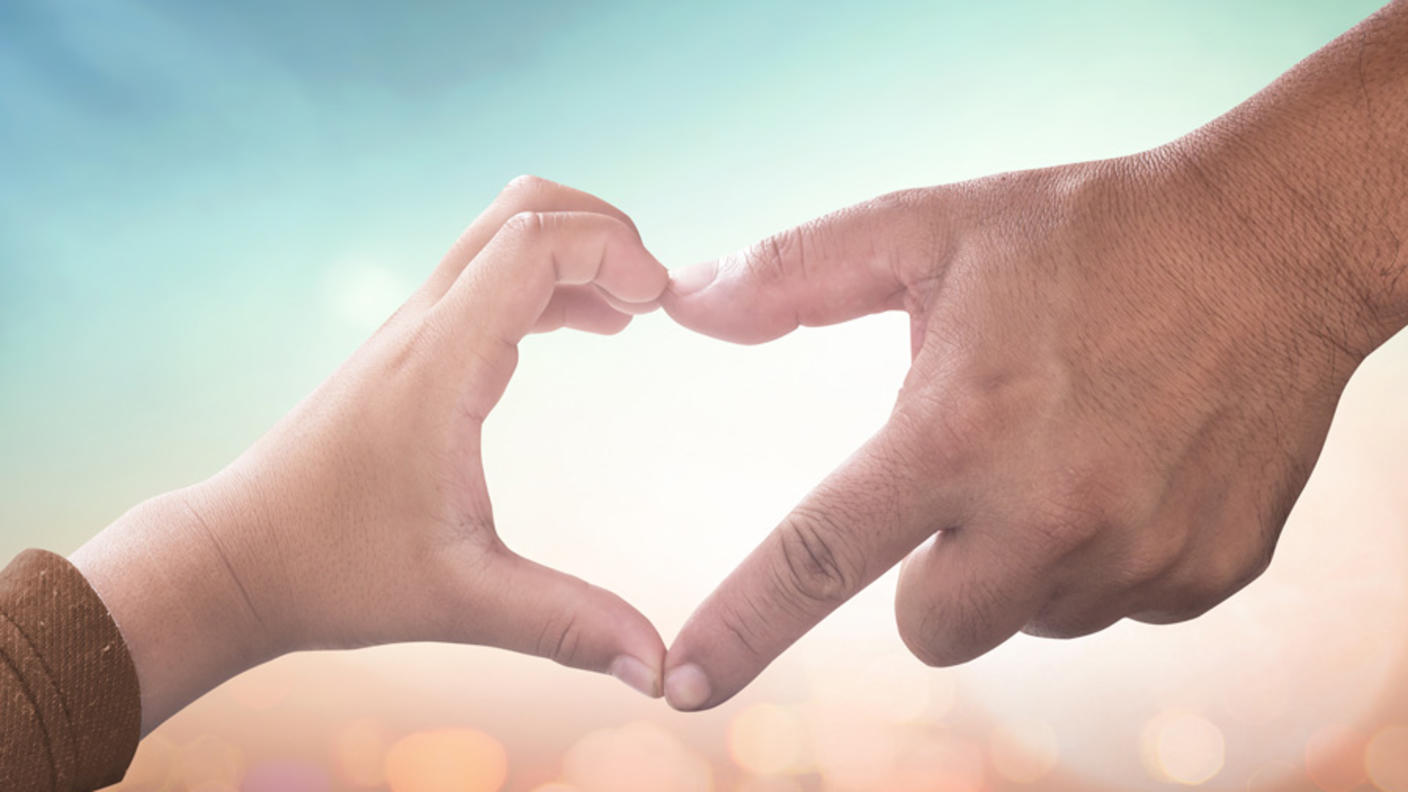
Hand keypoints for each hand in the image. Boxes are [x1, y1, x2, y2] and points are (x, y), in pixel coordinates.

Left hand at [73, 176, 669, 732]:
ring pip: (502, 235)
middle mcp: (423, 327)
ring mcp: (412, 331)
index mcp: (439, 365)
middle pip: (520, 209)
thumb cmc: (335, 571)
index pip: (533, 243)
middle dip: (603, 228)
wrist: (237, 559)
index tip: (662, 304)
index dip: (612, 248)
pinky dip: (548, 280)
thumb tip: (660, 670)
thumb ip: (567, 624)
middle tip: (657, 294)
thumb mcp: (462, 601)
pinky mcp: (410, 349)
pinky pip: (489, 278)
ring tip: (634, 312)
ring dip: (577, 251)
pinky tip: (586, 327)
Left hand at [659, 33, 1407, 707]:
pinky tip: (1130, 469)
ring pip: (1027, 619)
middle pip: (931, 630)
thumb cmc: (1085, 233)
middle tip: (971, 481)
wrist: (1270, 245)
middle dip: (929, 578)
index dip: (742, 627)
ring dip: (1023, 560)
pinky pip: (1114, 606)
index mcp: (959, 430)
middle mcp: (1048, 511)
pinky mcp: (1208, 574)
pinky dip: (1101, 558)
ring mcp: (1139, 554)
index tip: (680, 684)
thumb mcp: (930, 228)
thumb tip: (689, 305)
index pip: (820, 556)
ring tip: (1067, 452)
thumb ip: (796, 273)